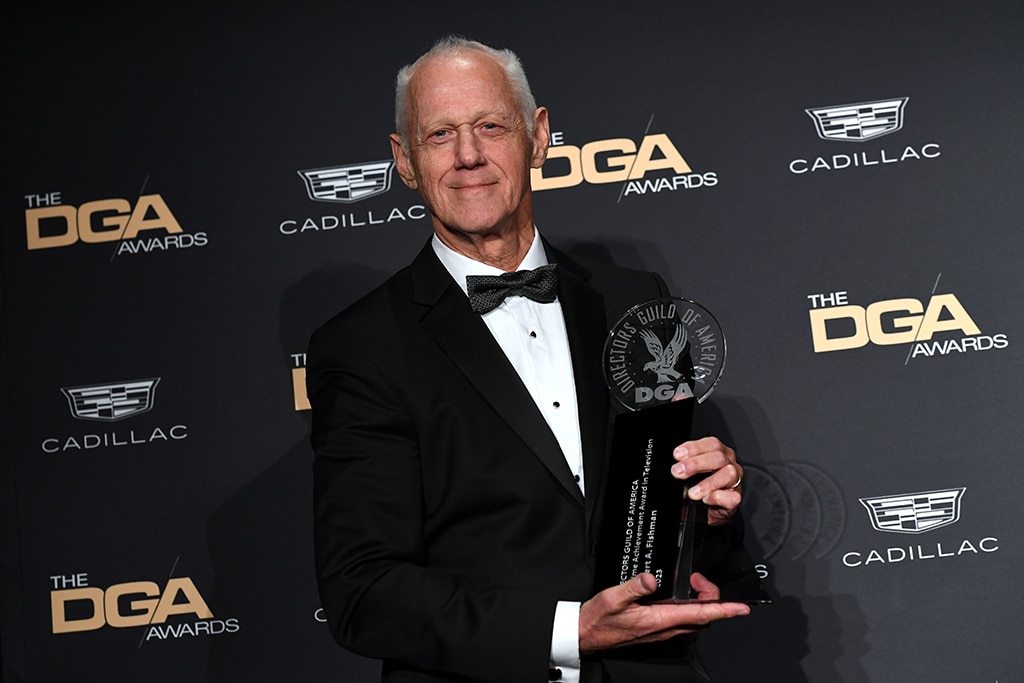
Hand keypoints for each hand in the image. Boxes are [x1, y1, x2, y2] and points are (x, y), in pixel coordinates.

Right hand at [578, 572, 749, 652]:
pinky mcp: (656, 629)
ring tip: (693, 584)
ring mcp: (661, 630)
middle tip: (700, 580)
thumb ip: (633, 587)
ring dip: (700, 604)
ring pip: (693, 620)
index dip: (723, 610)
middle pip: (701, 617)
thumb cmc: (598, 620)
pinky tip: (679, 596)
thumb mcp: (611, 598)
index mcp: (658, 619)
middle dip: (711, 599)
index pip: (700, 614)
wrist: (586, 636)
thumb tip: (651, 579)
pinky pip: (681, 620)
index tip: (741, 608)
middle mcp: (664, 628)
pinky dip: (689, 607)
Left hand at [671, 436, 741, 524]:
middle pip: (718, 457)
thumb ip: (685, 467)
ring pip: (728, 475)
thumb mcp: (690, 473)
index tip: (677, 455)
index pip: (711, 444)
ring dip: (707, 483)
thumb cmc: (698, 486)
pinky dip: (717, 497)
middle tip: (678, 472)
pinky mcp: (735, 498)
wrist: (705, 511)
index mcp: (719, 453)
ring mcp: (735, 481)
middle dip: (696, 464)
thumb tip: (675, 468)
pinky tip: (706, 499)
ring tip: (692, 493)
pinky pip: (732, 496)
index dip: (694, 448)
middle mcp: (729, 464)